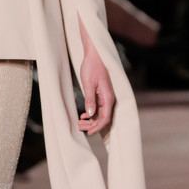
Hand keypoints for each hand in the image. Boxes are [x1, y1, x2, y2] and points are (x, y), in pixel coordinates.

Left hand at [76, 19, 115, 135]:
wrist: (94, 55)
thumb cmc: (92, 67)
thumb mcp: (88, 83)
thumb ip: (90, 99)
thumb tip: (91, 114)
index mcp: (108, 97)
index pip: (105, 118)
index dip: (97, 127)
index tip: (88, 133)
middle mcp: (109, 99)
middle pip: (103, 118)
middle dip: (92, 125)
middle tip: (79, 127)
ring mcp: (105, 97)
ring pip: (100, 114)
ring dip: (90, 120)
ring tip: (79, 123)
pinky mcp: (101, 95)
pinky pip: (98, 108)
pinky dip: (91, 114)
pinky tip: (83, 115)